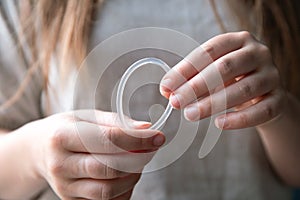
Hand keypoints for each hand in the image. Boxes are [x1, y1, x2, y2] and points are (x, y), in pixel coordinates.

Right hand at [28, 110, 164, 199]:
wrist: (39, 150)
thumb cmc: (67, 129)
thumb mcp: (86, 117)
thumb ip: (116, 122)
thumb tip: (146, 127)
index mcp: (62, 137)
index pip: (108, 140)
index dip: (138, 139)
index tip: (157, 136)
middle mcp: (60, 165)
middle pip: (108, 168)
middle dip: (138, 159)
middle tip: (151, 149)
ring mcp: (64, 187)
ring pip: (107, 190)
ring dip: (132, 176)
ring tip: (138, 161)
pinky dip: (123, 190)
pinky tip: (126, 175)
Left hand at [160, 31, 285, 128]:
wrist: (263, 93)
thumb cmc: (231, 79)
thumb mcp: (211, 73)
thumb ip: (190, 78)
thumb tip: (166, 89)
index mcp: (238, 40)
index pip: (209, 51)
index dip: (186, 69)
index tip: (167, 86)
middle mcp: (258, 53)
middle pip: (225, 68)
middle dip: (196, 86)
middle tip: (176, 102)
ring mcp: (271, 75)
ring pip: (243, 90)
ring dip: (213, 103)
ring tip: (190, 115)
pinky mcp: (279, 99)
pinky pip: (261, 111)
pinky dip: (239, 119)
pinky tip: (219, 124)